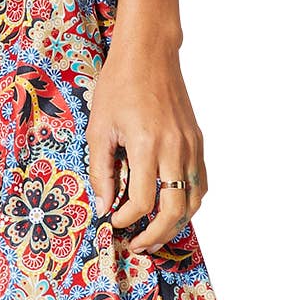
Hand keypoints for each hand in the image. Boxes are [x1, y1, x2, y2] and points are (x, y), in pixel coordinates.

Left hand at [87, 29, 206, 257]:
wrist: (150, 54)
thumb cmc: (119, 86)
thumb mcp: (99, 128)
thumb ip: (101, 171)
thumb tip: (104, 206)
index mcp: (146, 145)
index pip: (142, 201)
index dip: (126, 220)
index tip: (112, 222)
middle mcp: (175, 148)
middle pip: (174, 210)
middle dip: (155, 235)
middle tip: (137, 245)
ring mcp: (191, 146)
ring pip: (194, 200)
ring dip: (176, 224)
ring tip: (155, 235)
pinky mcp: (198, 141)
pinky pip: (200, 182)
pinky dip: (188, 202)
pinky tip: (172, 208)